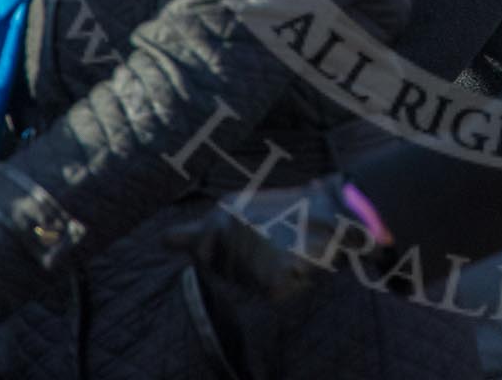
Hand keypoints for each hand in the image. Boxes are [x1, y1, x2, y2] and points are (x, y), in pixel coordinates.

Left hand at [164, 177, 387, 300]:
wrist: (338, 210)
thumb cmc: (301, 208)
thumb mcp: (250, 208)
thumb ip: (212, 230)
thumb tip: (163, 240)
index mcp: (221, 212)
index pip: (182, 241)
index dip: (191, 246)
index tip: (184, 243)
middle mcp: (225, 231)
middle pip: (225, 271)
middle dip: (248, 266)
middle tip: (278, 242)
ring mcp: (245, 254)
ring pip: (251, 284)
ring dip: (271, 275)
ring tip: (291, 248)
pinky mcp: (267, 277)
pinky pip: (276, 293)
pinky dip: (293, 284)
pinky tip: (302, 261)